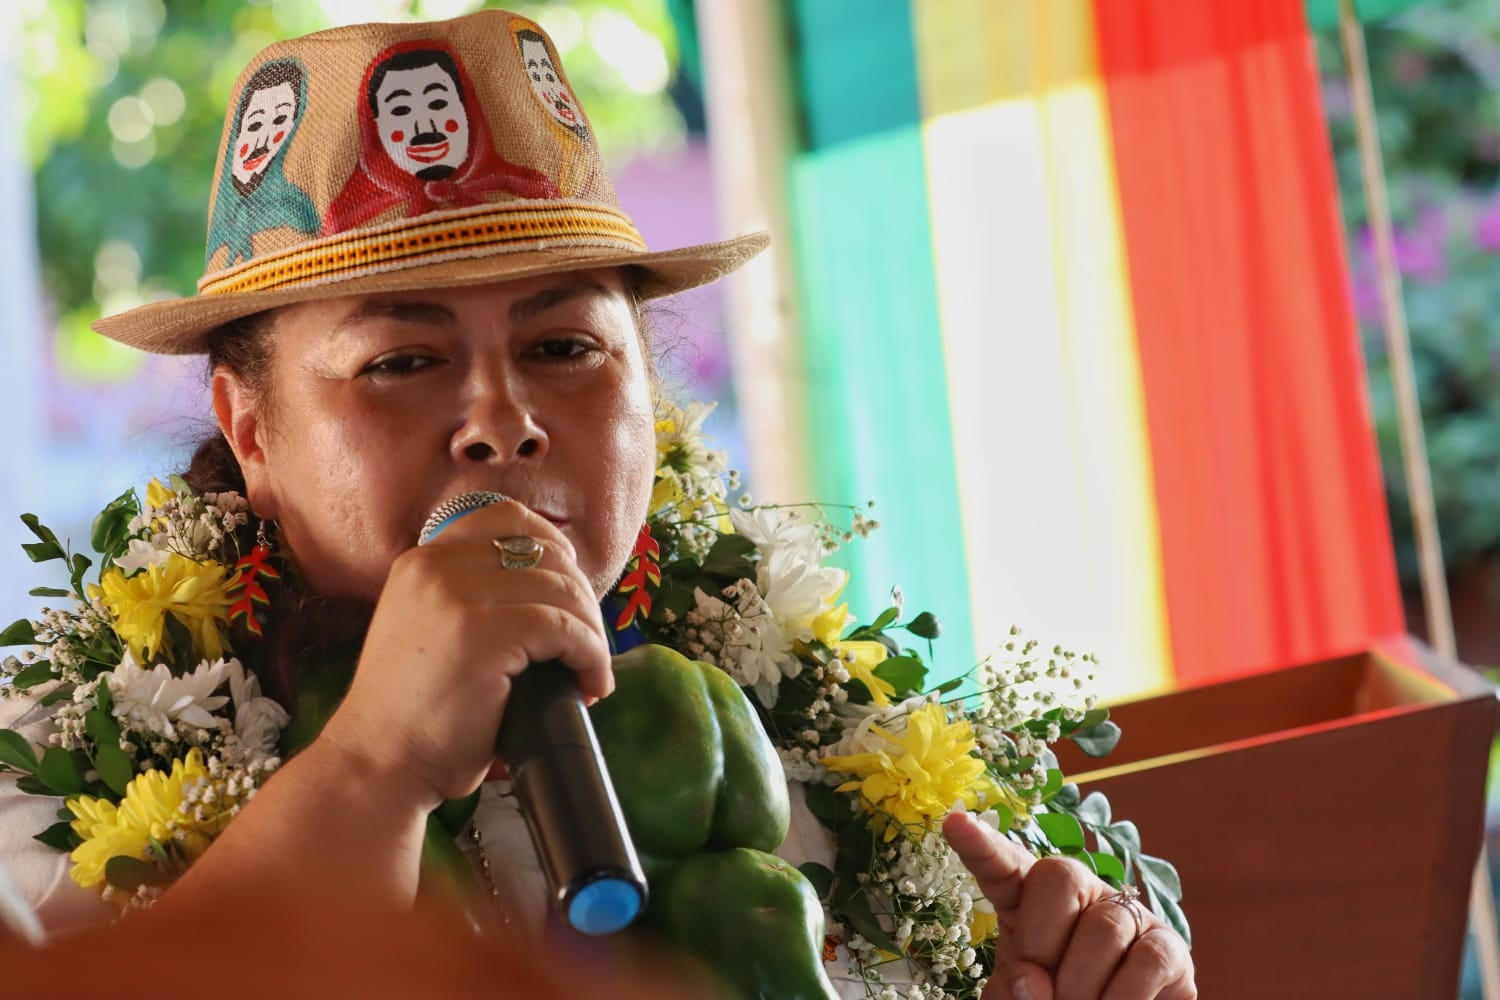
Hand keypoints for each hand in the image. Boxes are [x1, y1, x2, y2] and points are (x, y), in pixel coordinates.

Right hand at [317, 498, 613, 809]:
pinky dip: (590, 655)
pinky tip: (591, 684)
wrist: (377, 764)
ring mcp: (458, 595)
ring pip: (561, 590)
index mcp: (421, 561)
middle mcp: (436, 566)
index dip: (553, 547)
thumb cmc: (413, 716)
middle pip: (544, 553)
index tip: (572, 588)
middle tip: (587, 645)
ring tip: (591, 671)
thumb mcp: (429, 631)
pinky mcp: (484, 632)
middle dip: (580, 597)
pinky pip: (564, 628)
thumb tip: (559, 593)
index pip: (505, 518)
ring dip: (591, 631)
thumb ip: (473, 599)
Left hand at [943, 811, 1195, 999]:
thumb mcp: (1018, 998)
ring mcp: (1128, 914)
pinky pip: (1149, 959)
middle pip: (1059, 877)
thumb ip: (1011, 989)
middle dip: (1042, 941)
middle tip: (1043, 990)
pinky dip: (1124, 997)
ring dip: (1083, 984)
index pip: (1002, 863)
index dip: (981, 845)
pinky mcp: (1169, 946)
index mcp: (1028, 898)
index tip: (954, 823)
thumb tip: (1034, 980)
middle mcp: (1080, 892)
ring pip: (1105, 925)